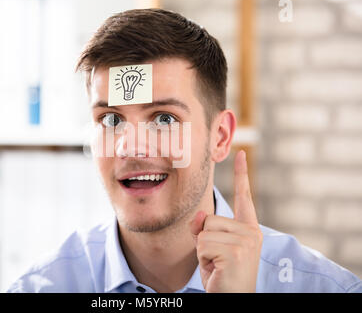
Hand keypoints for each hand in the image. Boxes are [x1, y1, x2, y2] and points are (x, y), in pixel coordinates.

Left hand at [190, 150, 262, 292]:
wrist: (232, 299)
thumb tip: (199, 216)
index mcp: (248, 229)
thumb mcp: (209, 248)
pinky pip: (202, 243)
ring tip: (217, 265)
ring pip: (204, 231)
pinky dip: (202, 259)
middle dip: (204, 240)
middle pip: (209, 219)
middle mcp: (251, 232)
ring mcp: (246, 241)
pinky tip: (217, 270)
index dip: (241, 175)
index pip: (244, 197)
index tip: (241, 153)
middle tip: (217, 260)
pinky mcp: (236, 251)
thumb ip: (204, 229)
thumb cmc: (221, 275)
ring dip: (203, 251)